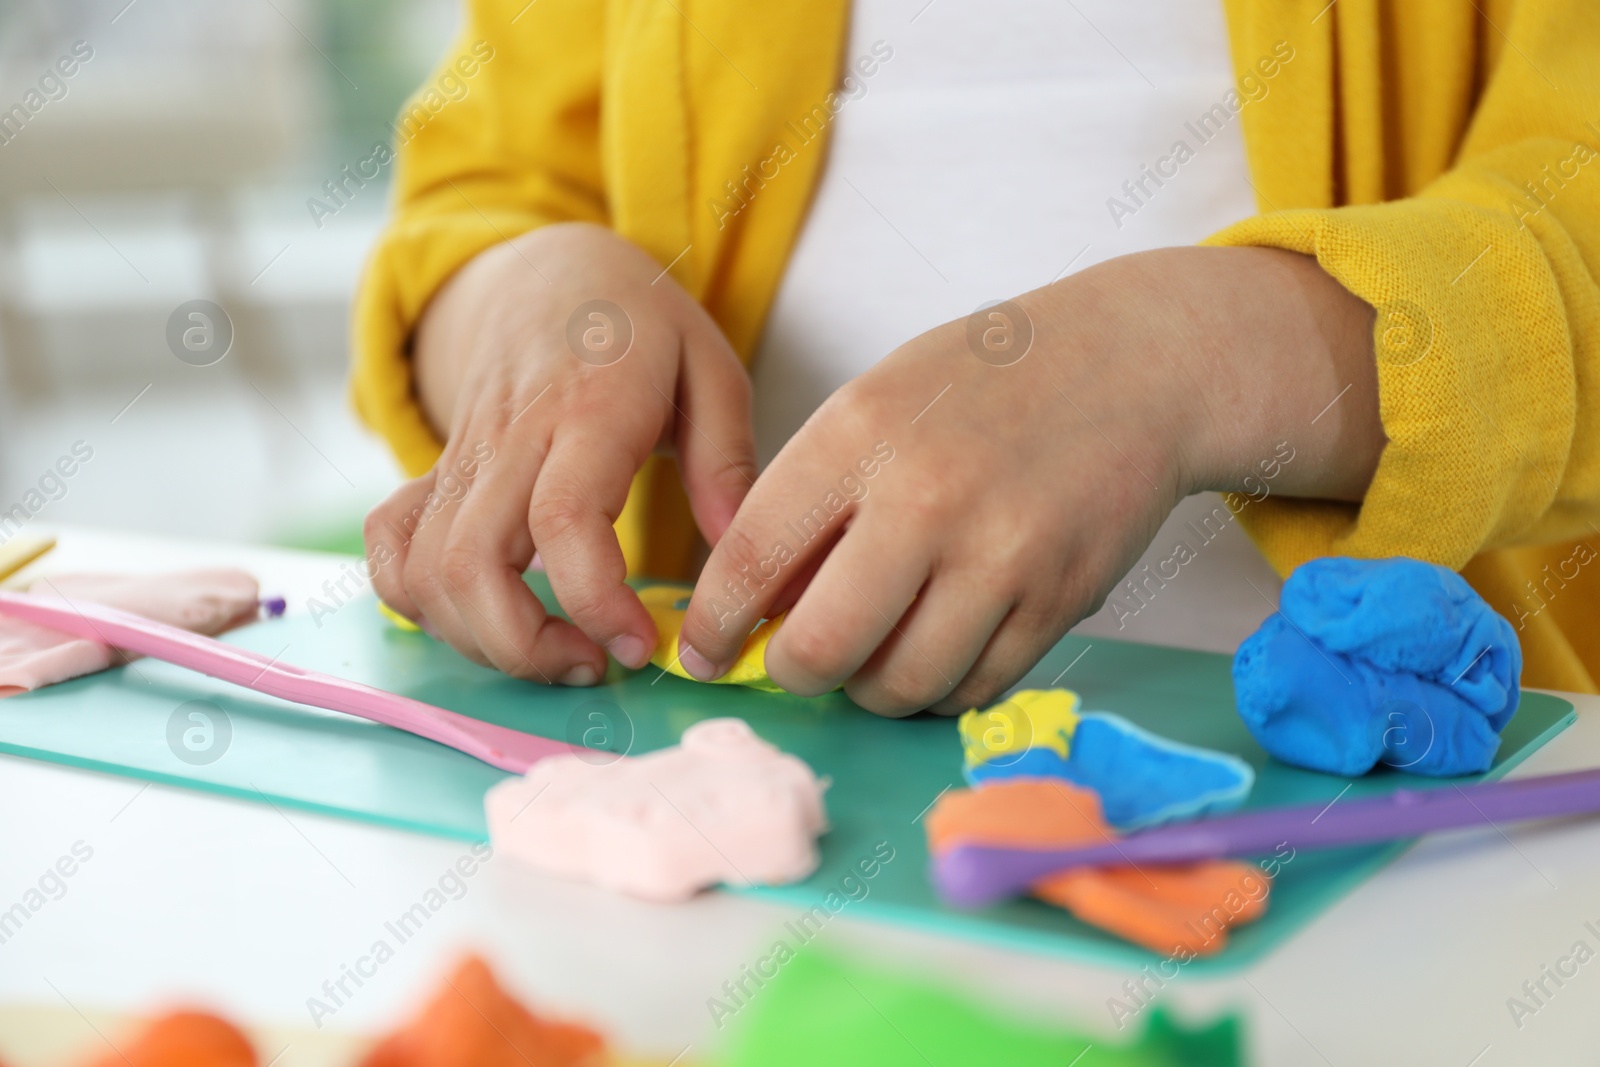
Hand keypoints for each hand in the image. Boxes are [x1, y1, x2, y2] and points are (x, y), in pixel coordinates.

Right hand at [364, 222, 755, 683]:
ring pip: (425, 571)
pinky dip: (416, 601)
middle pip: (472, 563)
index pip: (563, 520)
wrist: (550, 272)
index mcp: (590, 411)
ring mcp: (462, 459)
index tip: (639, 645)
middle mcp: (511, 439)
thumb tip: (741, 555)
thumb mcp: (712, 369)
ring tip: (555, 651)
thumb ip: (728, 462)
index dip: (595, 601)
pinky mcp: (434, 474)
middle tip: (594, 663)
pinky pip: (390, 546)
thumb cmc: (642, 327)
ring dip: (480, 639)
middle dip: (525, 646)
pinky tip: (480, 617)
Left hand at [675, 246, 1382, 714]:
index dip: (714, 626)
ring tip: (878, 648)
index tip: (703, 653)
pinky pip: (973, 689)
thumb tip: (755, 606)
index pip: (750, 560)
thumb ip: (812, 497)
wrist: (1135, 366)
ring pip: (899, 686)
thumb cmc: (986, 382)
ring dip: (872, 687)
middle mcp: (926, 499)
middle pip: (821, 648)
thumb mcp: (876, 404)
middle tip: (800, 660)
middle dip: (794, 672)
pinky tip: (939, 646)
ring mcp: (1000, 557)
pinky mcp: (1059, 601)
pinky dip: (941, 687)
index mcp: (859, 435)